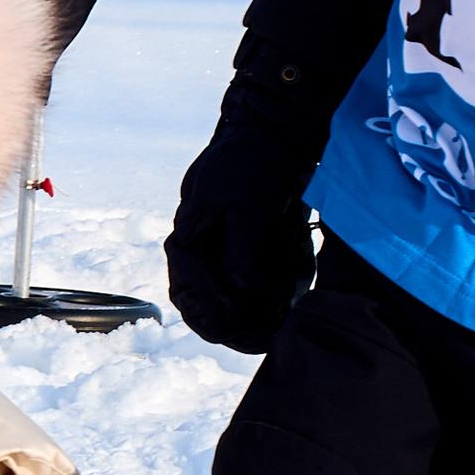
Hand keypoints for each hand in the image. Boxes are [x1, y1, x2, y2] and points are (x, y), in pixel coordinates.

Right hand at [165, 88, 317, 351]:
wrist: (274, 134)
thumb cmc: (253, 163)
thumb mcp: (248, 204)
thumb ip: (244, 248)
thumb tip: (243, 288)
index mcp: (188, 239)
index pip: (189, 295)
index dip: (216, 321)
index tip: (247, 334)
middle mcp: (201, 252)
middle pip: (207, 307)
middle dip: (236, 328)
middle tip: (267, 340)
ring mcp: (222, 253)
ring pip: (229, 303)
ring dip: (251, 321)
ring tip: (279, 330)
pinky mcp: (246, 252)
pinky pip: (250, 289)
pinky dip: (265, 304)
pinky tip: (285, 310)